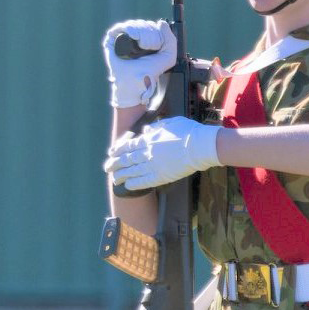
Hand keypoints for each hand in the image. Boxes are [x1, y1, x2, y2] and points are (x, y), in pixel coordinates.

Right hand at [103, 19, 177, 108]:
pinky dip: (128, 29)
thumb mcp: (168, 56)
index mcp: (147, 40)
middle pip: (142, 24)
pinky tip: (132, 36)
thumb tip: (160, 22)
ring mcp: (123, 38)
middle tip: (148, 47)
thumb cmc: (150, 71)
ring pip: (132, 24)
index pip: (151, 26)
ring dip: (140, 32)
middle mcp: (134, 38)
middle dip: (148, 34)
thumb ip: (171, 38)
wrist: (135, 81)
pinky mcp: (112, 40)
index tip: (156, 46)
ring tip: (141, 45)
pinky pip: (119, 27)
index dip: (156, 32)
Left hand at [105, 117, 220, 190]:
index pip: (128, 145)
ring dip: (121, 175)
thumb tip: (146, 129)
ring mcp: (154, 165)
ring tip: (113, 178)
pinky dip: (135, 183)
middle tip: (107, 167)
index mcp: (148, 139)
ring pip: (132, 171)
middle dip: (114, 163)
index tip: (111, 153)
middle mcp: (147, 153)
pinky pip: (145, 181)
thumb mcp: (169, 123)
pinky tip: (127, 185)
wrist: (201, 146)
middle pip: (126, 159)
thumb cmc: (188, 132)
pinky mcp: (162, 176)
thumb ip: (155, 127)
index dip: (118, 150)